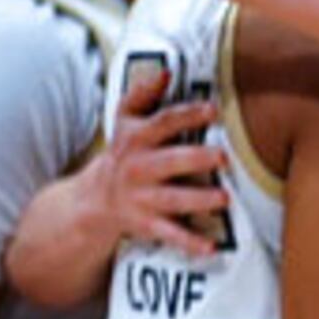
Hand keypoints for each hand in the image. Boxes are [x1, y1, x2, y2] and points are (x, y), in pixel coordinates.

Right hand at [87, 77, 226, 257]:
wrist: (94, 200)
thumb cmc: (123, 153)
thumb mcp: (125, 120)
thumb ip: (144, 94)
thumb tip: (166, 71)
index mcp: (137, 139)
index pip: (163, 123)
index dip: (187, 115)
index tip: (213, 110)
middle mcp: (139, 168)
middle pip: (168, 162)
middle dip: (195, 159)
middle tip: (223, 157)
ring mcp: (143, 198)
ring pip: (172, 199)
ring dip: (198, 200)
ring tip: (223, 198)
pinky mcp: (147, 224)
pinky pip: (170, 235)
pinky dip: (190, 243)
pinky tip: (210, 246)